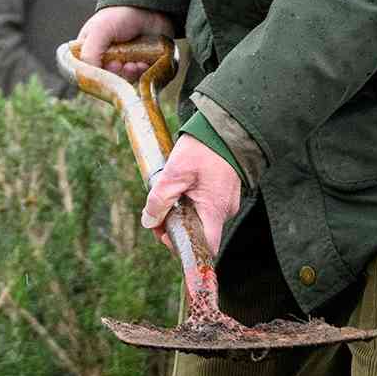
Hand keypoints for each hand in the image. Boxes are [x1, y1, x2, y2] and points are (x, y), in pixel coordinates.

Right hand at [76, 4, 175, 81]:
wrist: (151, 8)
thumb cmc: (120, 15)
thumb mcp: (99, 31)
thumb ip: (89, 53)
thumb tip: (90, 76)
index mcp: (90, 48)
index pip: (86, 70)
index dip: (96, 74)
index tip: (105, 67)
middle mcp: (106, 57)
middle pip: (106, 77)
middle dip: (114, 74)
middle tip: (120, 65)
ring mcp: (124, 61)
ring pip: (123, 79)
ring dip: (128, 74)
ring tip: (133, 64)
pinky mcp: (140, 63)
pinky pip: (139, 76)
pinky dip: (141, 72)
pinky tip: (143, 63)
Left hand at [141, 134, 240, 259]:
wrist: (224, 127)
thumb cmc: (202, 149)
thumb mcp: (174, 173)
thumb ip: (159, 200)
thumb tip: (149, 221)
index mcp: (214, 210)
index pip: (205, 248)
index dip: (183, 248)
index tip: (165, 233)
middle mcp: (225, 211)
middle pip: (199, 234)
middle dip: (175, 226)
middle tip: (157, 211)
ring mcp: (227, 202)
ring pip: (201, 219)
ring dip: (182, 213)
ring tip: (169, 193)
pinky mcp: (225, 193)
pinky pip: (206, 206)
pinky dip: (191, 203)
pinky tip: (182, 187)